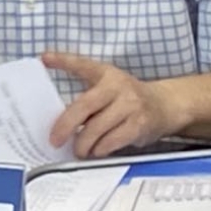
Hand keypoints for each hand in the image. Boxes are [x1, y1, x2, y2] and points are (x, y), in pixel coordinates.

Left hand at [44, 52, 186, 158]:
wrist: (165, 105)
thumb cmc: (127, 98)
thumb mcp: (106, 84)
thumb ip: (83, 88)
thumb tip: (51, 88)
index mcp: (106, 74)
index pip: (82, 64)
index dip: (63, 60)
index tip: (44, 58)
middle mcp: (118, 87)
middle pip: (85, 106)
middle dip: (66, 125)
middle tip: (55, 140)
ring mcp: (130, 106)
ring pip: (97, 128)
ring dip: (83, 143)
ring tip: (78, 150)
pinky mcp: (139, 125)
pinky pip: (113, 140)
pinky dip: (100, 149)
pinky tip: (96, 151)